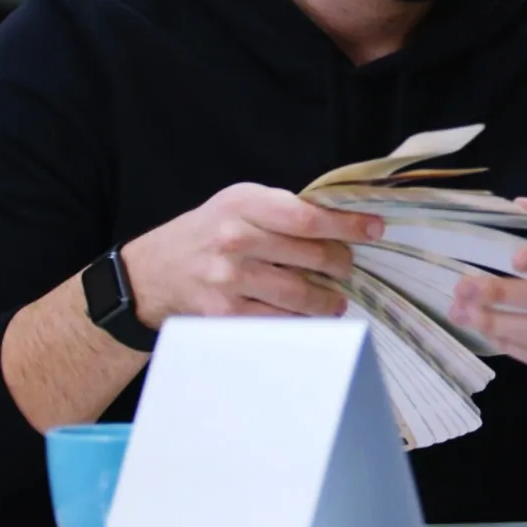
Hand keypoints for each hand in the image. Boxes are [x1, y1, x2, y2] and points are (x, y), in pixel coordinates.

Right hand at [121, 185, 382, 329]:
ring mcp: (230, 280)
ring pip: (301, 294)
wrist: (152, 272)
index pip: (307, 216)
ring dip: (328, 299)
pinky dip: (302, 321)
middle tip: (347, 268)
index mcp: (242, 204)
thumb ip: (280, 209)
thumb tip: (339, 223)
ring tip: (334, 298)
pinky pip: (281, 322)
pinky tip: (306, 317)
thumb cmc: (206, 234)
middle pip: (311, 256)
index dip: (347, 225)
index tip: (374, 229)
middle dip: (341, 264)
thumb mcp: (236, 204)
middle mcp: (235, 239)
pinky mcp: (225, 315)